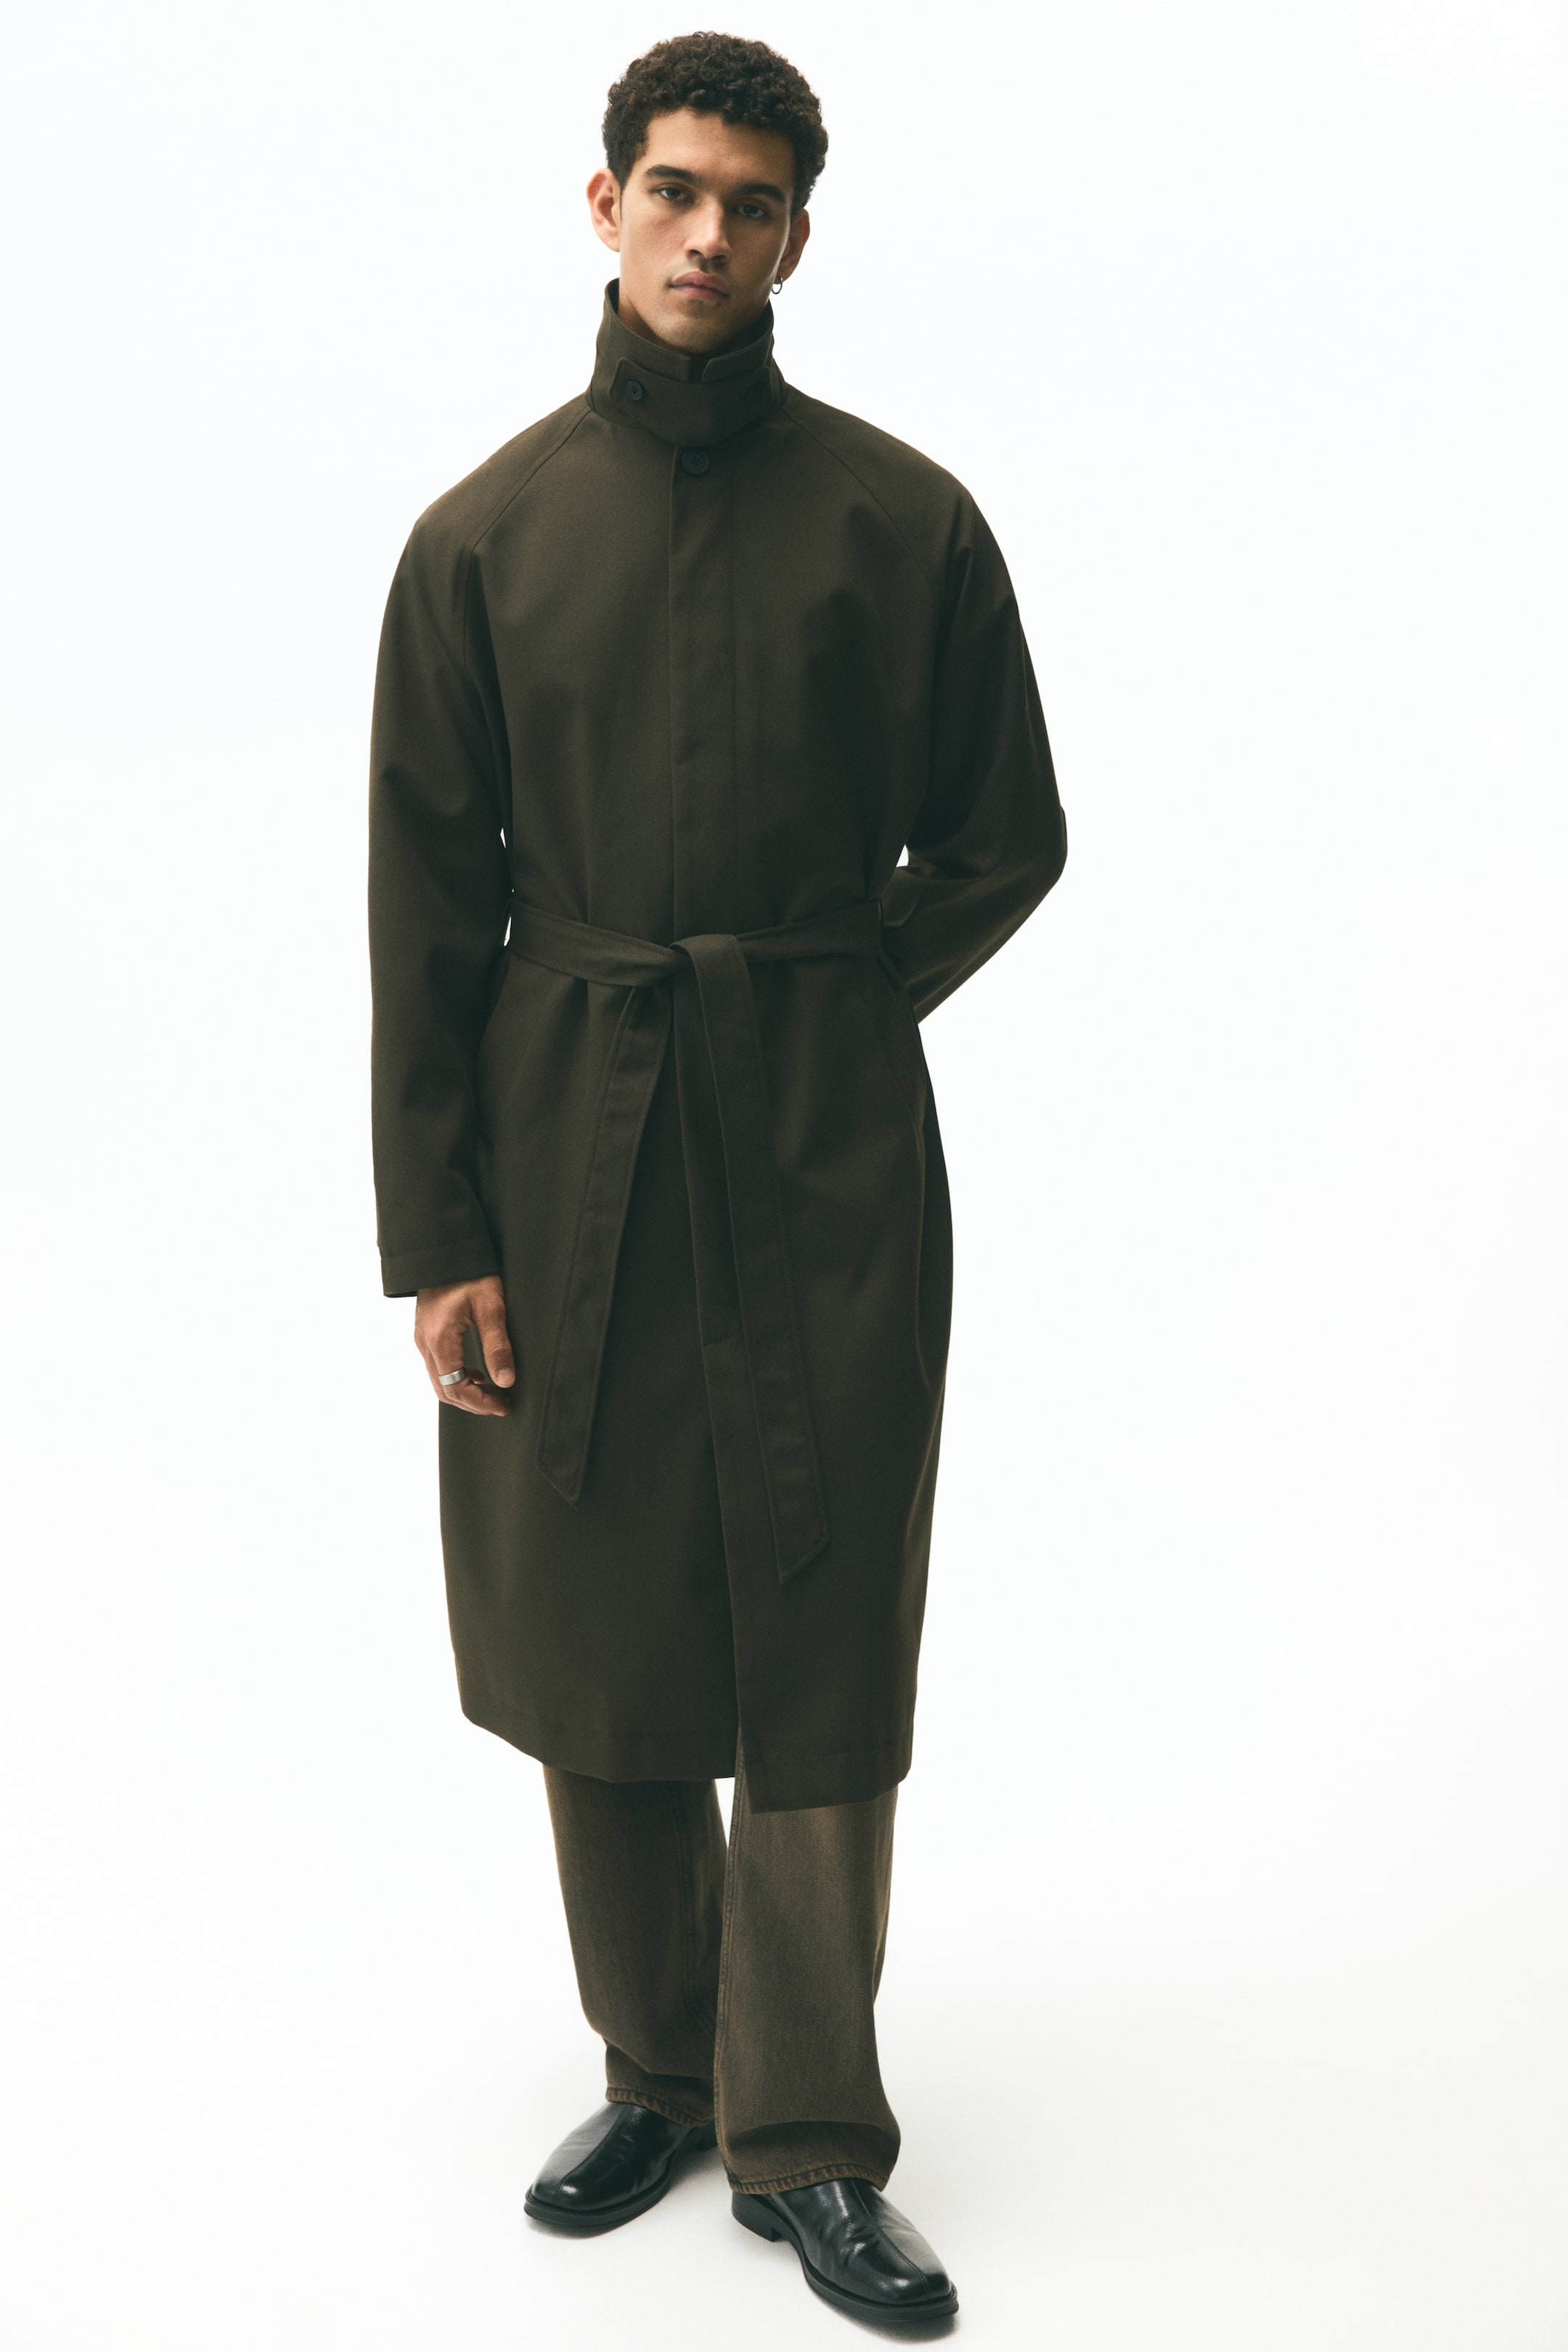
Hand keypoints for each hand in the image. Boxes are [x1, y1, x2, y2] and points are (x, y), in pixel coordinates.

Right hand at [414, 1275, 516, 1415]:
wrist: (446, 1249)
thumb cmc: (470, 1273)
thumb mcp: (491, 1306)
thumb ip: (498, 1345)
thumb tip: (506, 1381)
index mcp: (440, 1340)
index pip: (455, 1388)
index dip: (480, 1403)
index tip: (503, 1406)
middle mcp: (425, 1343)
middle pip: (444, 1390)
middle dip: (473, 1403)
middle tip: (500, 1404)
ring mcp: (422, 1338)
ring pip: (439, 1381)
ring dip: (465, 1391)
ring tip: (493, 1391)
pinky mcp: (425, 1333)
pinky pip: (438, 1366)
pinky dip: (457, 1377)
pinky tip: (477, 1373)